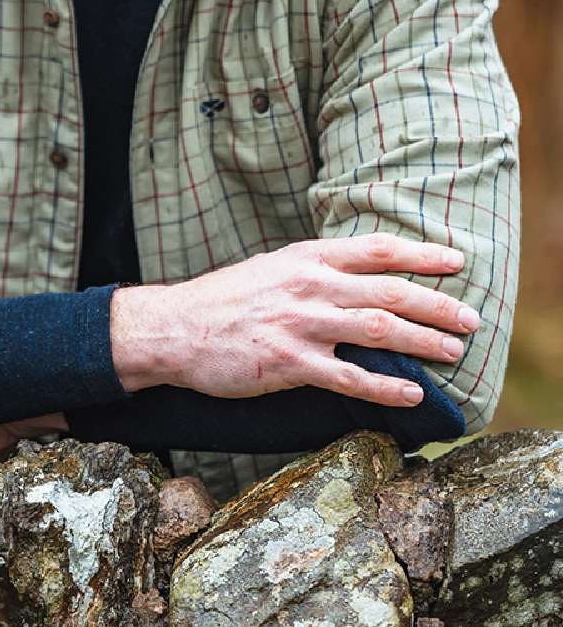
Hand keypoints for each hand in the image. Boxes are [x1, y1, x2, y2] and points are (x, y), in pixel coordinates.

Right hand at [111, 232, 480, 407]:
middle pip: (389, 291)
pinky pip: (348, 377)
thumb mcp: (273, 267)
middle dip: (436, 306)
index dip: (422, 253)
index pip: (377, 249)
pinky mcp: (287, 363)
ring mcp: (299, 324)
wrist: (175, 327)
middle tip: (470, 320)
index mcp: (306, 257)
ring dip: (423, 342)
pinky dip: (385, 387)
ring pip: (378, 330)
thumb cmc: (225, 299)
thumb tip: (362, 276)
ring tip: (454, 353)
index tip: (457, 261)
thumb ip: (316, 270)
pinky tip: (412, 394)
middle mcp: (308, 285)